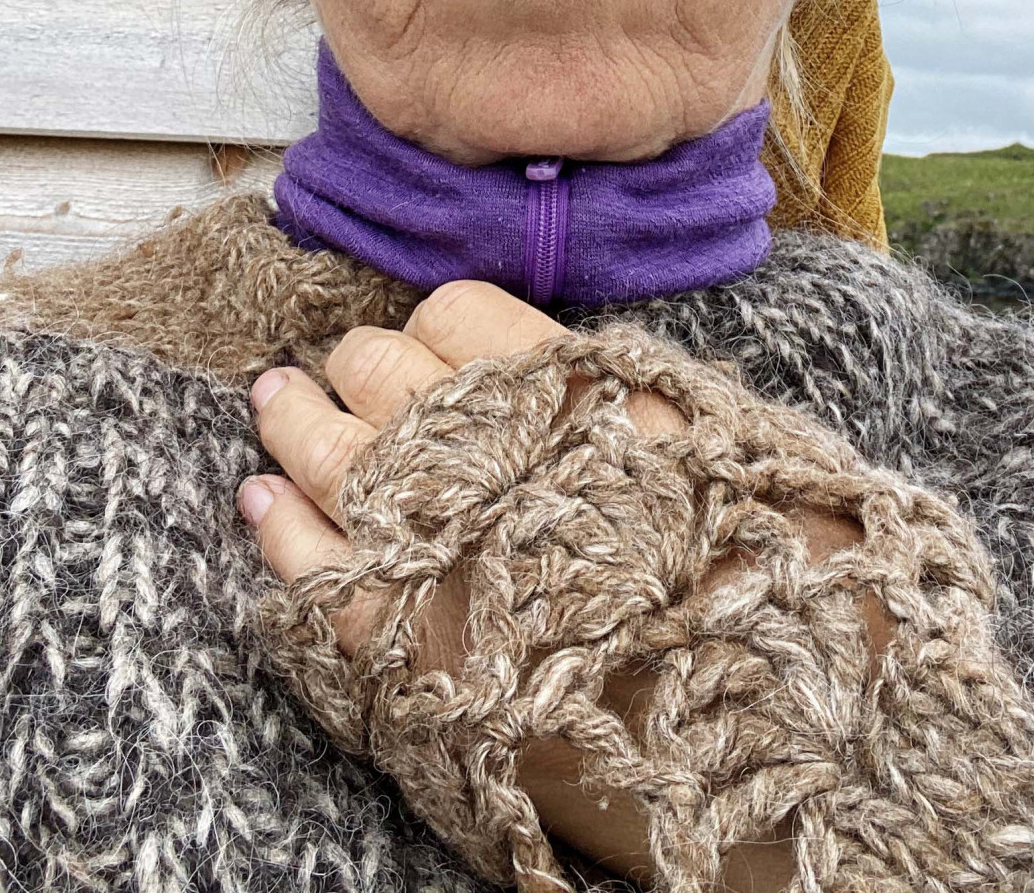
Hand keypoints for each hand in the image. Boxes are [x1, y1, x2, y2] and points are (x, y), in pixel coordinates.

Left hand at [240, 280, 880, 889]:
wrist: (773, 717)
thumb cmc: (755, 570)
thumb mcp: (701, 439)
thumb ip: (616, 391)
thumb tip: (528, 362)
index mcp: (568, 388)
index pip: (456, 315)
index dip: (425, 328)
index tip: (414, 342)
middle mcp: (493, 448)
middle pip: (381, 368)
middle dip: (353, 364)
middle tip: (334, 369)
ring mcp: (440, 543)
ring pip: (331, 447)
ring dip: (292, 417)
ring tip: (272, 399)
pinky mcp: (403, 642)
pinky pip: (310, 561)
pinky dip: (278, 523)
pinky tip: (260, 499)